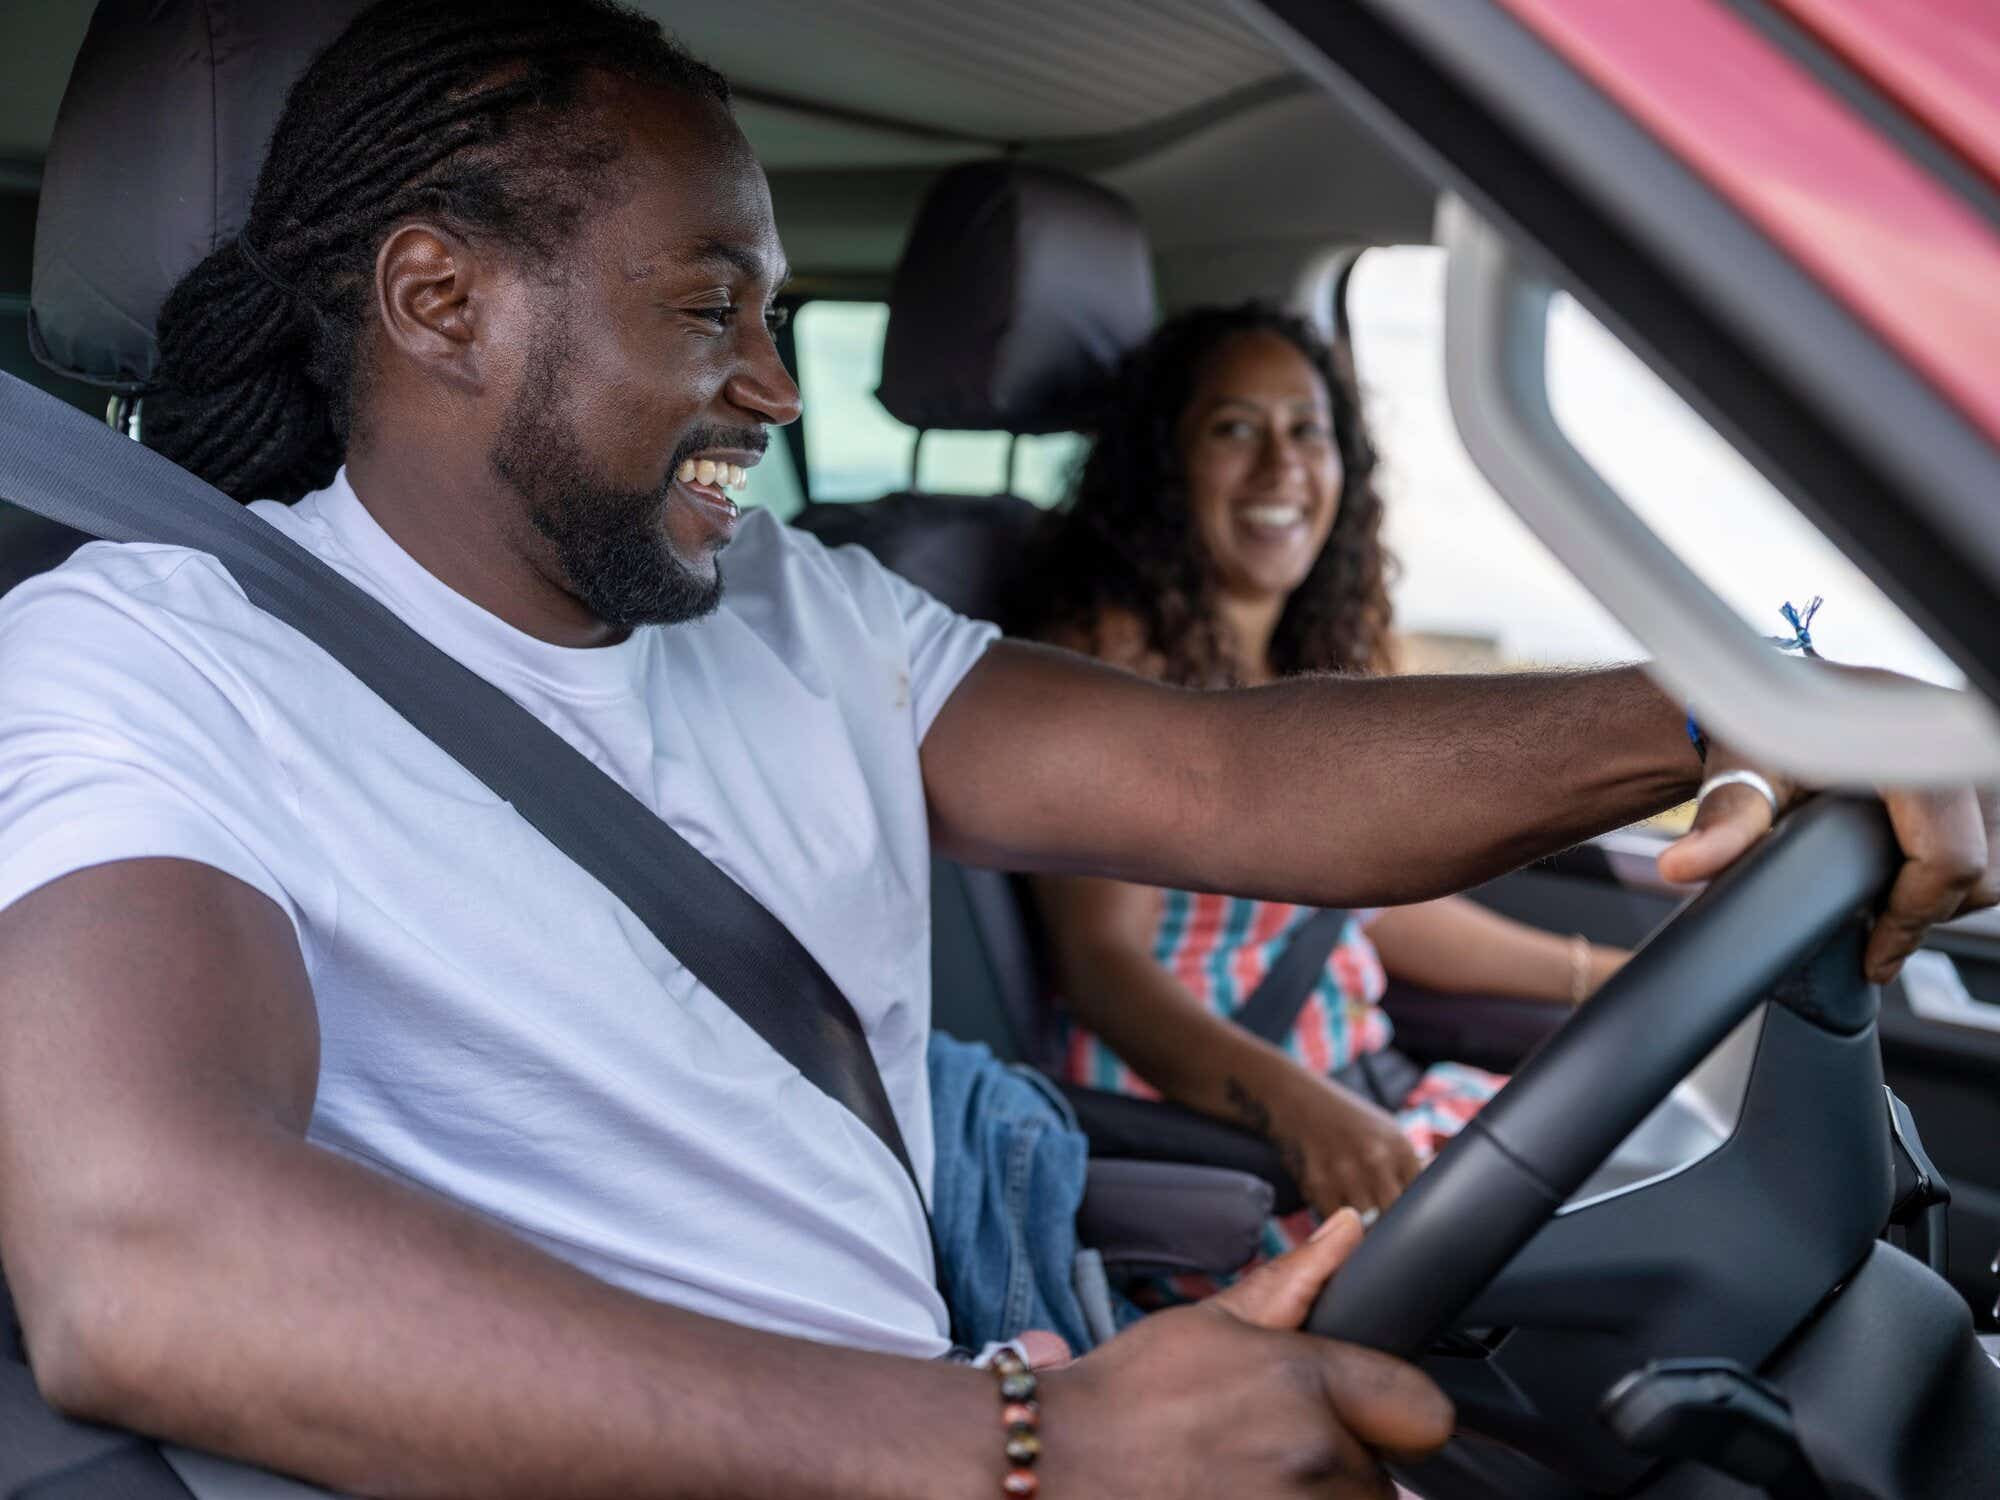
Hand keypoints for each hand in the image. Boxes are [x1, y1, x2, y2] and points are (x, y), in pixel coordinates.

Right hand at [1044, 1210, 1452, 1497]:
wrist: (1059, 1469)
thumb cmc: (1128, 1399)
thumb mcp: (1210, 1325)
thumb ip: (1294, 1281)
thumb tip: (1354, 1228)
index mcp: (1304, 1383)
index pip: (1423, 1408)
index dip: (1393, 1406)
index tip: (1365, 1413)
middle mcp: (1313, 1458)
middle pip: (1383, 1474)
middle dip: (1342, 1461)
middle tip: (1273, 1450)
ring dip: (1318, 1496)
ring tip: (1251, 1480)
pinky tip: (1239, 1495)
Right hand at [1269, 1073, 1422, 1220]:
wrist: (1298, 1099)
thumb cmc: (1349, 1121)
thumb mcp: (1388, 1134)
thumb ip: (1411, 1166)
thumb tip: (1437, 1199)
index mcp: (1401, 1149)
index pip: (1422, 1201)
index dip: (1416, 1219)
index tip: (1409, 1227)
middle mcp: (1377, 1160)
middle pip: (1395, 1218)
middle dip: (1390, 1230)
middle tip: (1384, 1237)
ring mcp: (1346, 1173)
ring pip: (1366, 1226)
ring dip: (1362, 1232)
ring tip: (1359, 1228)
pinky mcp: (1317, 1184)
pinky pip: (1334, 1221)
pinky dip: (1335, 1223)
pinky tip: (1335, 1212)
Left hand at [1658, 727, 1999, 982]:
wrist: (1770, 697)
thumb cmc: (1757, 731)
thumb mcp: (1741, 774)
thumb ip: (1722, 824)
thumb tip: (1683, 865)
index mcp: (1909, 742)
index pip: (1948, 857)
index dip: (1910, 919)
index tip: (1875, 956)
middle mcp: (1954, 735)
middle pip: (1983, 867)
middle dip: (1929, 908)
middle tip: (1874, 928)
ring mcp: (1974, 746)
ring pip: (1996, 858)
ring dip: (1947, 888)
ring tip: (1886, 896)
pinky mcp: (1977, 763)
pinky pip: (1994, 836)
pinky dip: (1957, 863)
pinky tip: (1907, 867)